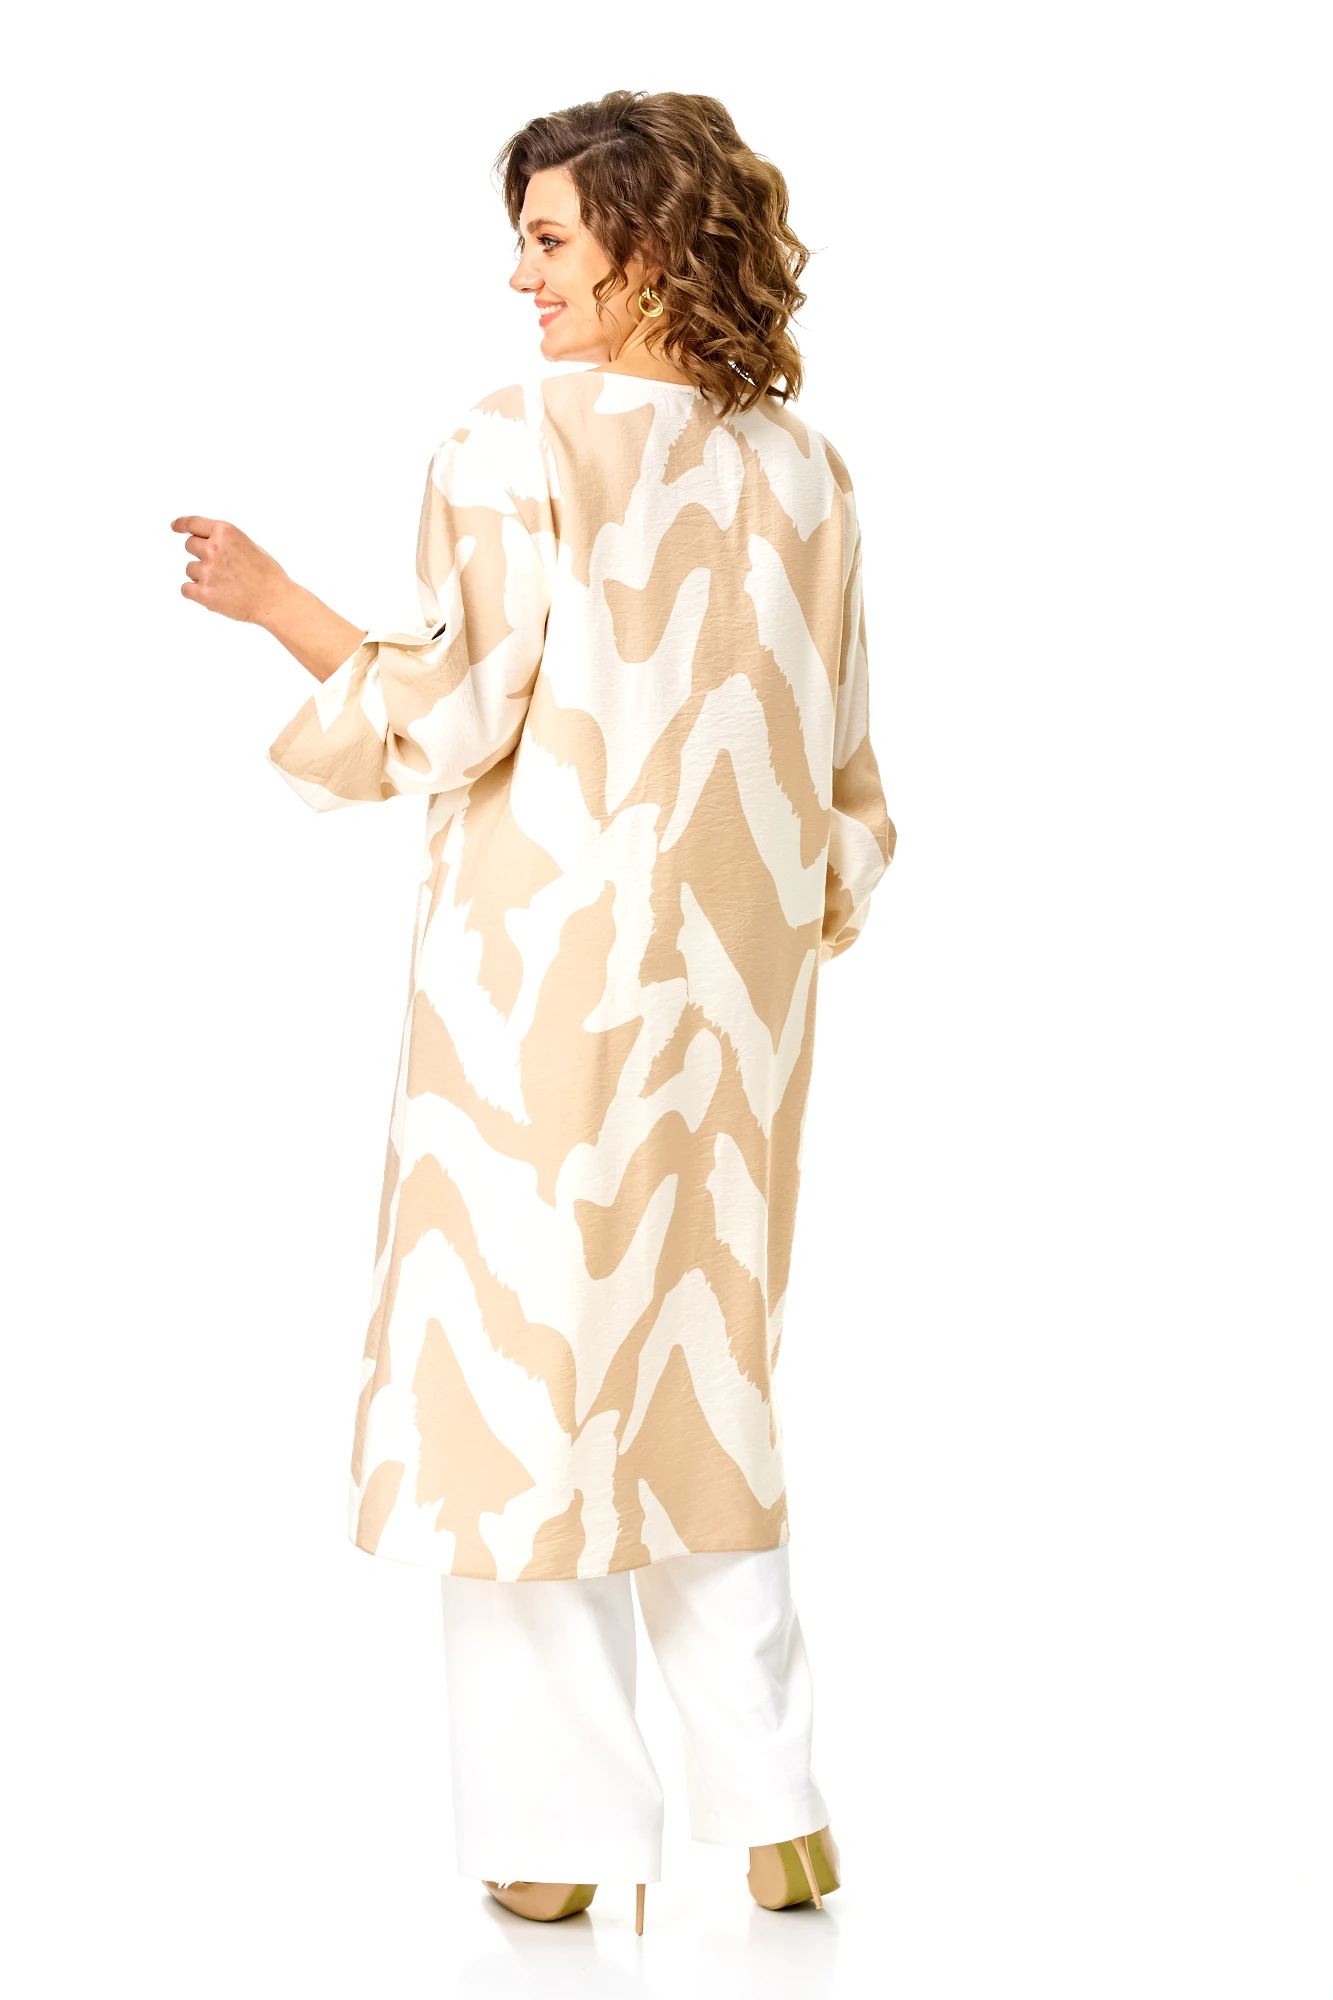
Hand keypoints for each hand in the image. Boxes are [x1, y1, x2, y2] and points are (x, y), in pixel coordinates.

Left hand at [170, 516, 292, 626]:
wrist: (275, 600)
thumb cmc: (267, 574)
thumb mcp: (248, 544)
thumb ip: (225, 541)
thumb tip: (204, 543)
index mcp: (225, 532)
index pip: (193, 523)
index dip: (181, 524)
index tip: (174, 526)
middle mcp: (213, 548)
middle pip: (189, 546)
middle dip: (201, 554)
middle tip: (220, 567)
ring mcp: (207, 571)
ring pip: (189, 569)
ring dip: (201, 575)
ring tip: (225, 584)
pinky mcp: (204, 593)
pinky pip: (186, 589)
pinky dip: (195, 592)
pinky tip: (212, 595)